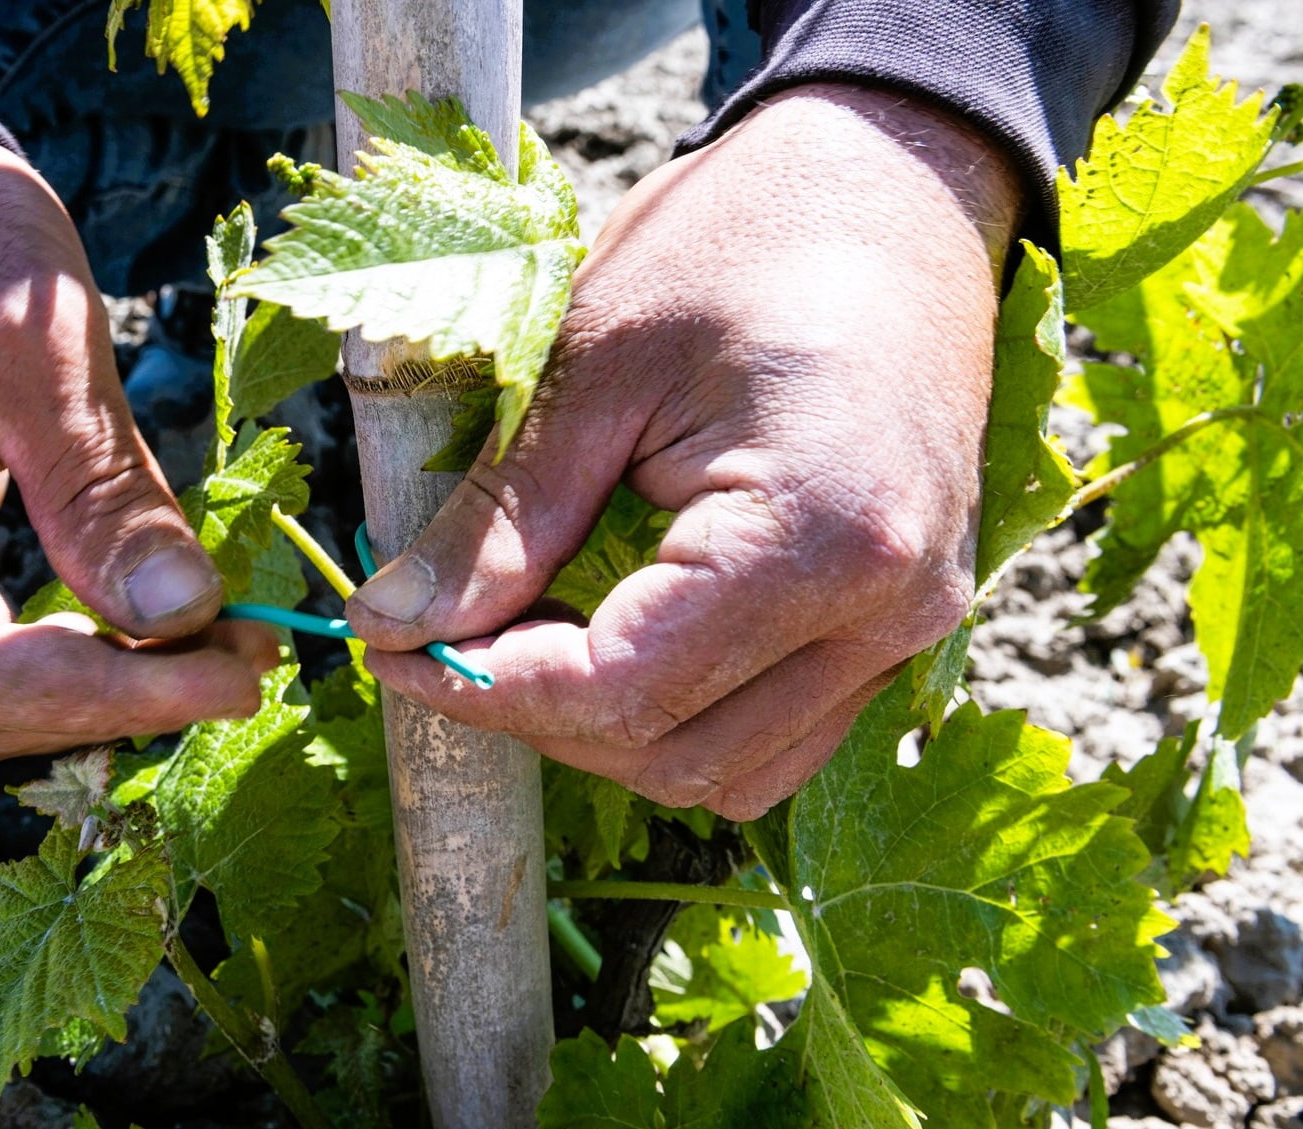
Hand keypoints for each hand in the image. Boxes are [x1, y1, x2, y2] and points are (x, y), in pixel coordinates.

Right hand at [0, 120, 277, 762]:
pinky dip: (74, 640)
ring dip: (106, 679)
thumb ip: (101, 493)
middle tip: (252, 657)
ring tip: (221, 641)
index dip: (115, 696)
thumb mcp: (35, 345)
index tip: (238, 678)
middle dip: (122, 695)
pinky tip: (156, 617)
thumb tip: (183, 619)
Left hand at [345, 85, 1018, 817]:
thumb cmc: (743, 237)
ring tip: (525, 632)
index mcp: (819, 535)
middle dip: (537, 715)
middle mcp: (889, 609)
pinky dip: (685, 716)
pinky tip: (616, 633)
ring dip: (609, 732)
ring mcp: (911, 626)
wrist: (892, 183)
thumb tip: (395, 623)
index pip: (621, 690)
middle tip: (441, 636)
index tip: (391, 650)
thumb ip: (501, 518)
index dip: (484, 690)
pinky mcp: (903, 622)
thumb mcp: (595, 360)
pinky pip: (781, 733)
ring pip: (731, 771)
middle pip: (675, 754)